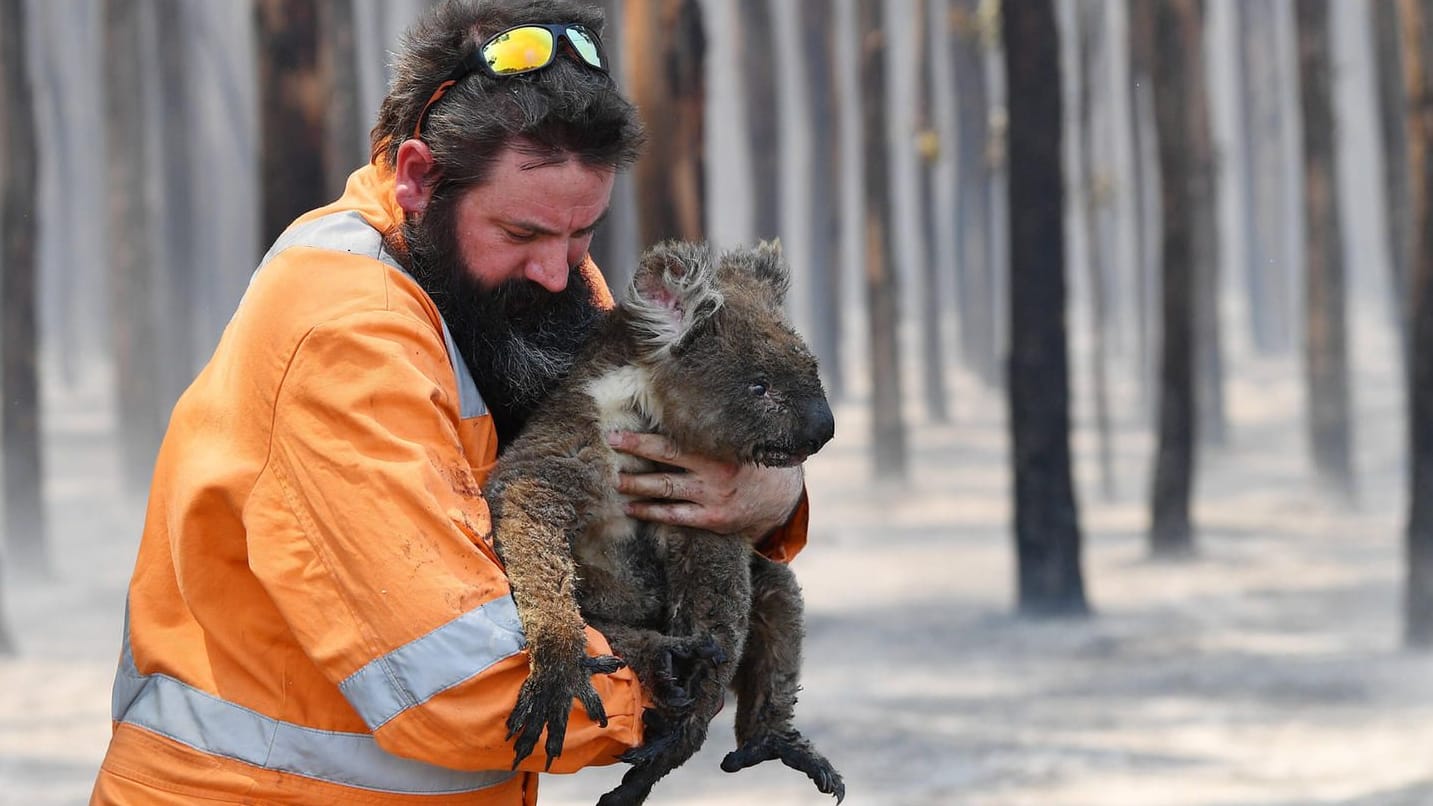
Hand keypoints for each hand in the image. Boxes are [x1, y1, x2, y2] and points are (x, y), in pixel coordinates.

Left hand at [606, 431, 803, 542]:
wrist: (781, 498)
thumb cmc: (752, 460)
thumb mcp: (740, 439)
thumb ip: (714, 428)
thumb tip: (680, 401)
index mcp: (721, 447)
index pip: (675, 438)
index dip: (644, 436)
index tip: (618, 431)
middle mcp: (715, 471)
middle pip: (666, 459)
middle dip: (635, 451)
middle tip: (610, 444)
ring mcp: (713, 497)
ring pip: (666, 489)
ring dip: (637, 485)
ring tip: (615, 480)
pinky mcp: (712, 519)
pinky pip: (675, 516)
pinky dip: (651, 512)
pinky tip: (632, 507)